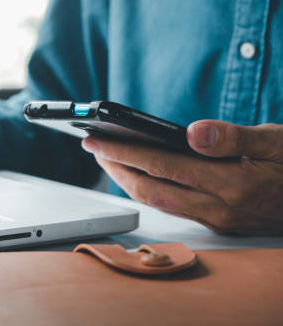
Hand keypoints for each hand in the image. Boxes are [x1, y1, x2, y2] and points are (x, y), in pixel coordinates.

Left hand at [81, 120, 282, 234]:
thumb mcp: (278, 140)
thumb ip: (234, 137)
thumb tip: (193, 132)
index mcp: (232, 183)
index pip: (162, 166)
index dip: (124, 152)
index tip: (96, 140)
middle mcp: (220, 207)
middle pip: (150, 190)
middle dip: (115, 168)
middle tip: (92, 147)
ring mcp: (219, 219)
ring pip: (159, 202)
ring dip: (128, 181)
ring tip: (108, 159)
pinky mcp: (221, 222)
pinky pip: (174, 207)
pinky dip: (150, 189)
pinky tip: (142, 175)